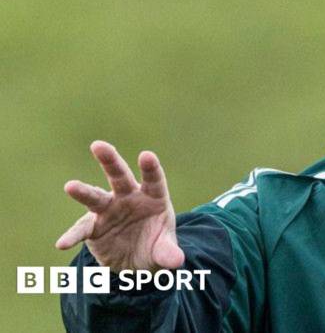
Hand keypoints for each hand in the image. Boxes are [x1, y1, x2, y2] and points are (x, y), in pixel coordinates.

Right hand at [56, 140, 184, 272]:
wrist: (136, 263)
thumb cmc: (155, 246)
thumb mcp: (164, 250)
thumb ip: (168, 252)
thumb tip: (176, 261)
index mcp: (153, 197)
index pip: (154, 180)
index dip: (150, 168)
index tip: (146, 155)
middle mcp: (129, 198)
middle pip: (120, 177)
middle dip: (110, 161)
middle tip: (99, 145)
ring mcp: (109, 210)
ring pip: (95, 196)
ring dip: (83, 191)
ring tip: (70, 186)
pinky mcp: (93, 227)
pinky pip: (81, 230)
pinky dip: (73, 236)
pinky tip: (63, 244)